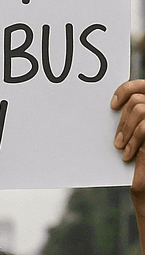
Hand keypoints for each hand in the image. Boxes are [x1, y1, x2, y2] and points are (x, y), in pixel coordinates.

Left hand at [112, 80, 144, 197]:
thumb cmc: (138, 168)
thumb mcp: (130, 141)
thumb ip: (128, 122)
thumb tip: (114, 106)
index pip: (143, 86)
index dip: (127, 88)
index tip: (112, 106)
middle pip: (138, 99)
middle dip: (123, 120)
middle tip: (117, 141)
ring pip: (140, 108)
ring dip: (126, 129)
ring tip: (121, 147)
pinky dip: (134, 139)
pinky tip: (128, 154)